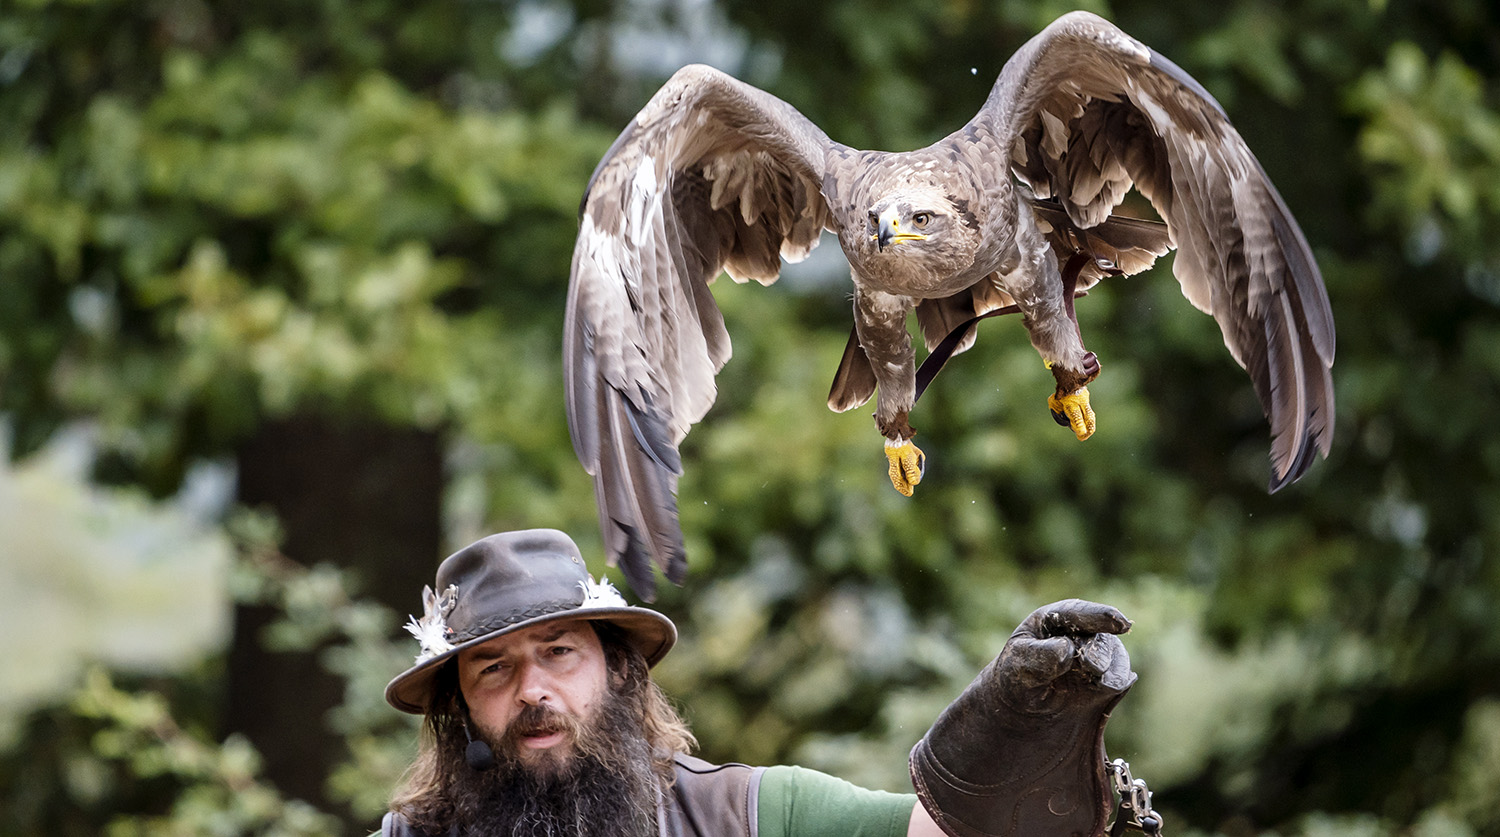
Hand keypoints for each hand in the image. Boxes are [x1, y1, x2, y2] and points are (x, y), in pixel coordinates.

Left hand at [997, 598, 1135, 711]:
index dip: (1098, 615)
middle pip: (1097, 635)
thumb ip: (1039, 657)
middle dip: (1098, 651)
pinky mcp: (1108, 674)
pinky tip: (1105, 689)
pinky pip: (1121, 673)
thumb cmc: (1018, 680)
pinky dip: (1117, 681)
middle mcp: (1079, 631)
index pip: (1076, 613)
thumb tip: (1068, 648)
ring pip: (1114, 653)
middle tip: (1093, 667)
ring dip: (1111, 669)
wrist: (1026, 710)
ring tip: (1098, 684)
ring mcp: (1096, 652)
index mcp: (1053, 619)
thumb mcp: (1018, 668)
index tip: (1117, 622)